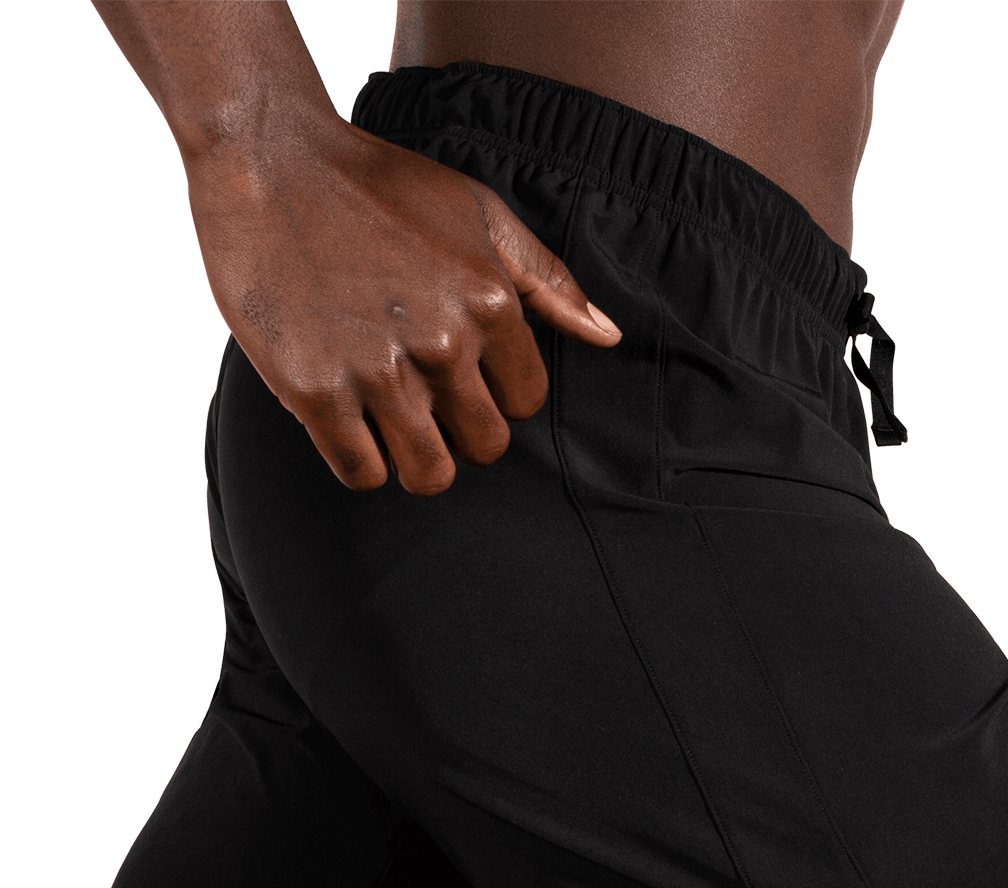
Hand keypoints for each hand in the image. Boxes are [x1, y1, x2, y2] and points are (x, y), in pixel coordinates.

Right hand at [186, 117, 620, 494]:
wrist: (268, 161)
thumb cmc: (381, 188)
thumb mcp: (480, 214)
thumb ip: (548, 281)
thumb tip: (609, 336)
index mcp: (490, 304)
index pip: (526, 402)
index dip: (497, 395)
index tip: (463, 375)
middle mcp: (443, 343)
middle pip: (485, 447)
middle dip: (461, 432)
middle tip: (424, 401)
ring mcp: (378, 371)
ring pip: (430, 475)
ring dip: (417, 461)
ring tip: (393, 424)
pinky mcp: (316, 391)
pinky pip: (362, 474)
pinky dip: (360, 462)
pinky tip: (349, 424)